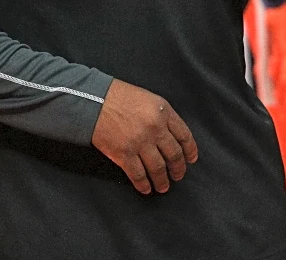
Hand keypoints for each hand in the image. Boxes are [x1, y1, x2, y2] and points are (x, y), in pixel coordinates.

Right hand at [91, 79, 197, 194]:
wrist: (94, 100)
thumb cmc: (120, 96)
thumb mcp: (149, 99)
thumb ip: (162, 116)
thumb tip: (171, 136)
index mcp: (163, 112)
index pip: (184, 135)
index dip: (190, 150)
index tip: (191, 159)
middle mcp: (155, 128)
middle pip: (174, 154)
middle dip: (178, 168)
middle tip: (178, 175)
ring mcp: (140, 142)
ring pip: (158, 168)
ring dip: (163, 180)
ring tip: (164, 186)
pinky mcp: (124, 154)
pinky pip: (138, 175)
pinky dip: (144, 185)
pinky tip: (146, 189)